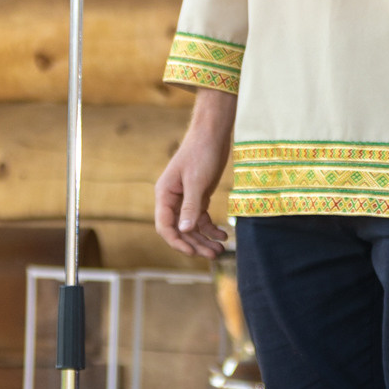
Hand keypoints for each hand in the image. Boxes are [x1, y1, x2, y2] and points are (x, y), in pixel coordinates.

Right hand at [153, 89, 234, 258]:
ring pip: (191, 226)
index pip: (165, 226)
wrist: (213, 133)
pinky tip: (223, 234)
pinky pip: (201, 217)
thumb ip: (190, 206)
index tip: (192, 253)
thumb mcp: (197, 181)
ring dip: (204, 238)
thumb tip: (185, 230)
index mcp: (165, 194)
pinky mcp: (198, 195)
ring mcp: (185, 198)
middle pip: (180, 229)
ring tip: (220, 249)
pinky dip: (211, 227)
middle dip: (195, 243)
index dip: (177, 242)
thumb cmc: (202, 152)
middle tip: (213, 255)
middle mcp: (172, 198)